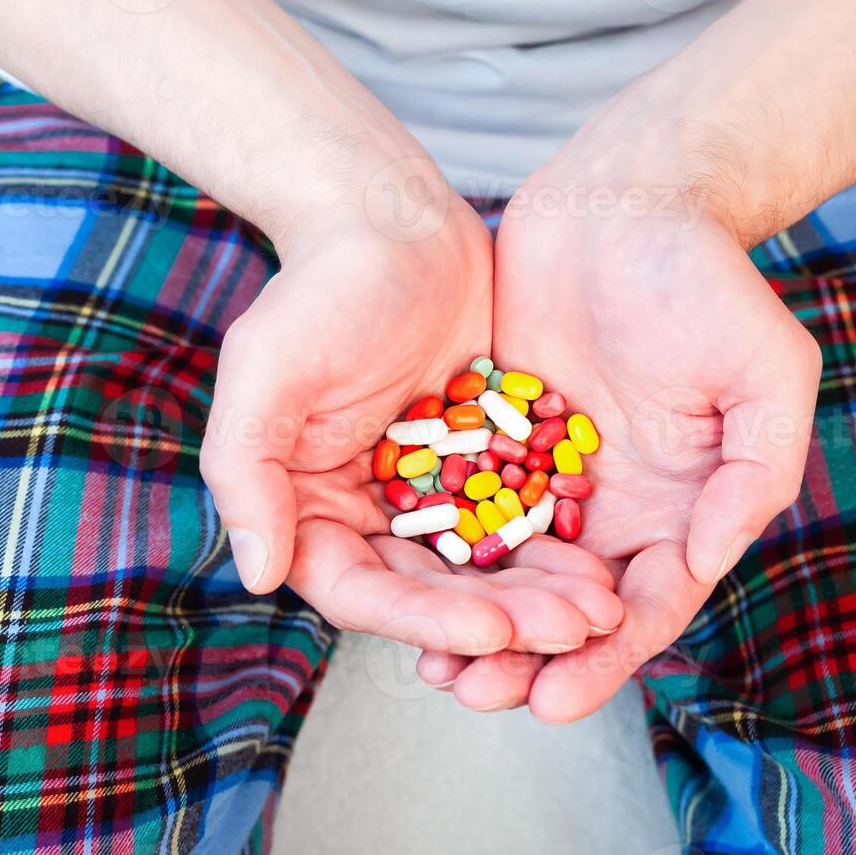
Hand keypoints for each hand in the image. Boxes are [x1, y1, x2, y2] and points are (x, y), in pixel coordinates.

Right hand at [202, 177, 621, 655]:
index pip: (363, 591)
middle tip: (575, 630)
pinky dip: (560, 542)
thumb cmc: (318, 288)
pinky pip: (525, 516)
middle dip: (504, 618)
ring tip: (603, 609)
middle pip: (436, 591)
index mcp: (310, 510)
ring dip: (542, 594)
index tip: (494, 633)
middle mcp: (370, 515)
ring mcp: (432, 495)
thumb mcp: (267, 370)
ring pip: (488, 565)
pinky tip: (609, 561)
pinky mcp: (485, 466)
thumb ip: (246, 471)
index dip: (427, 621)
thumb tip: (258, 574)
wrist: (392, 222)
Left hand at [418, 119, 819, 715]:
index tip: (553, 702)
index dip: (602, 661)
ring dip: (477, 624)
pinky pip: (463, 510)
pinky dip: (439, 556)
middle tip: (478, 694)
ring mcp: (552, 477)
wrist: (627, 200)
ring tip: (436, 668)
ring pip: (511, 574)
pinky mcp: (497, 441)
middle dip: (527, 659)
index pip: (644, 607)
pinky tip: (401, 588)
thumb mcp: (765, 375)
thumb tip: (707, 563)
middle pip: (569, 609)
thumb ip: (753, 473)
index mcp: (682, 508)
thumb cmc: (710, 282)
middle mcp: (615, 507)